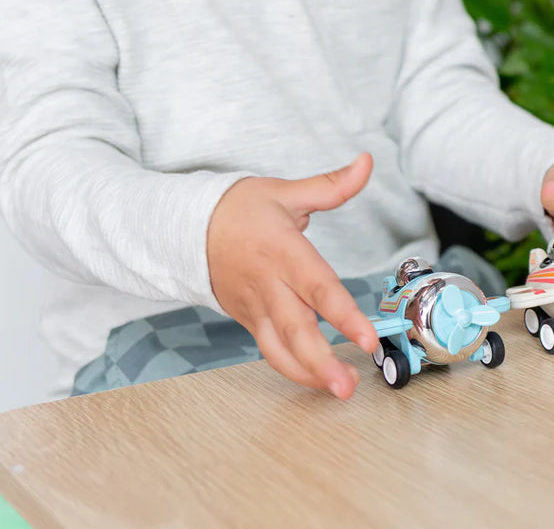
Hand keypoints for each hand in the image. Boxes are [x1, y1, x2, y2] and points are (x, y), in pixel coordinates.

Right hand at [207, 153, 379, 398]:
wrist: (186, 227)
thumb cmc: (240, 208)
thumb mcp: (286, 192)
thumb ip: (332, 185)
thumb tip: (366, 162)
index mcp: (283, 252)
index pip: (318, 288)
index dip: (343, 316)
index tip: (367, 339)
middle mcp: (269, 285)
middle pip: (297, 331)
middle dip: (323, 363)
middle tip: (349, 387)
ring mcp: (256, 307)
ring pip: (280, 350)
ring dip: (309, 374)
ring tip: (338, 391)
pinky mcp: (247, 320)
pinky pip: (270, 350)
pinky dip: (292, 368)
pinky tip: (317, 379)